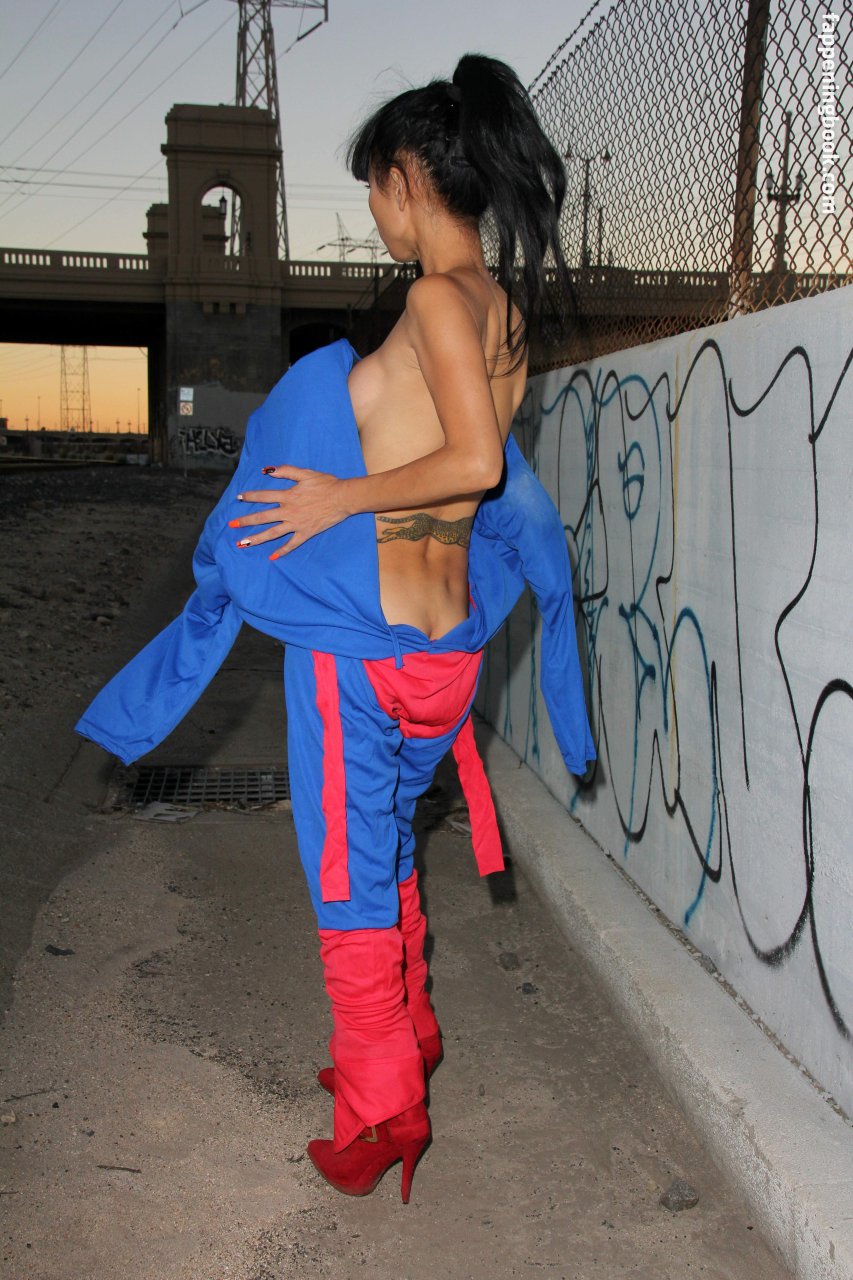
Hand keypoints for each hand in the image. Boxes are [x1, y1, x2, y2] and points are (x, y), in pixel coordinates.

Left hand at [228, 465, 350, 558]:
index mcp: (288, 496)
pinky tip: (272, 557)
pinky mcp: (306, 533)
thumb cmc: (326, 484)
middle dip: (246, 521)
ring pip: (272, 533)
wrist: (343, 498)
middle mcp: (289, 511)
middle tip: (232, 525)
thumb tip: (267, 470)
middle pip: (263, 517)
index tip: (238, 498)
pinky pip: (291, 544)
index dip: (250, 496)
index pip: (263, 496)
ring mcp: (296, 524)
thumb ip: (285, 471)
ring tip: (242, 544)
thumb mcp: (305, 473)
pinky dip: (282, 551)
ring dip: (256, 538)